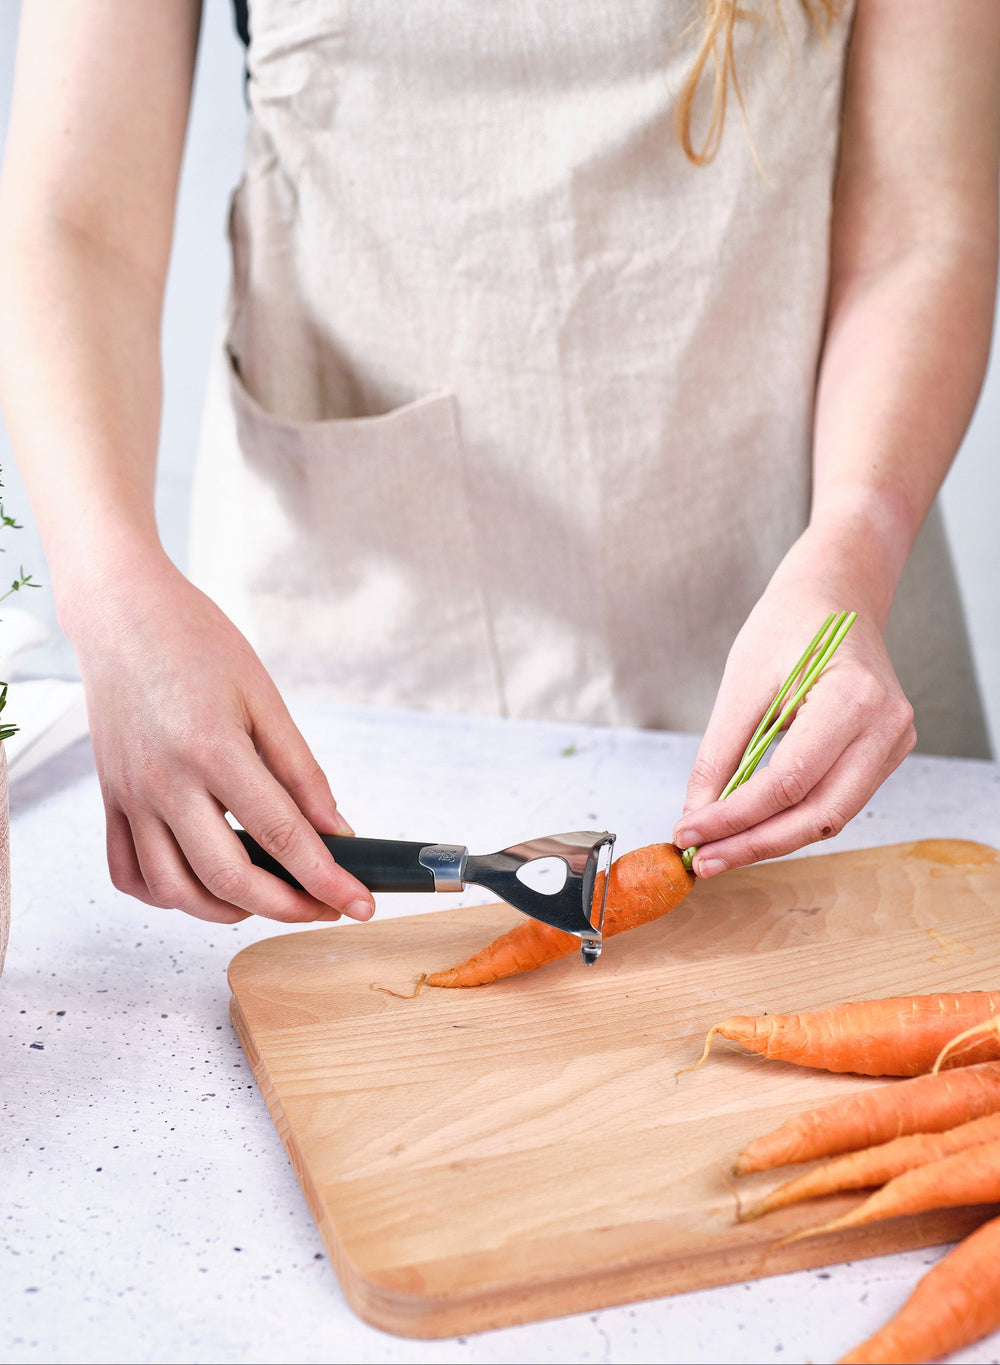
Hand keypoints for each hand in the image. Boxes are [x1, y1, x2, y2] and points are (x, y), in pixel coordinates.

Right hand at [71, 551, 375, 924]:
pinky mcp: (109, 800)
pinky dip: (167, 896)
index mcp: (212, 749)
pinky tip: (202, 885)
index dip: (326, 878)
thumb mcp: (263, 697)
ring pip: (174, 890)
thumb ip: (301, 770)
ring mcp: (130, 796)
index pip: (281, 835)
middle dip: (285, 907)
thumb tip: (338, 830)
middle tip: (323, 907)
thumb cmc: (196, 643)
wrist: (121, 612)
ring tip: (268, 898)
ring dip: (225, 911)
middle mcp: (164, 782)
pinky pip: (128, 872)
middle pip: (227, 878)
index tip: (360, 904)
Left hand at [672, 582, 915, 876]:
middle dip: (755, 844)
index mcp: (853, 699)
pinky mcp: (887, 751)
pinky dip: (793, 817)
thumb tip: (696, 814)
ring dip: (773, 838)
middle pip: (819, 814)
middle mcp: (886, 726)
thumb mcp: (741, 686)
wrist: (835, 592)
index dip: (734, 818)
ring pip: (832, 816)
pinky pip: (838, 799)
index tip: (688, 834)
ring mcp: (895, 741)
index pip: (788, 783)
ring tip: (719, 851)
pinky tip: (752, 825)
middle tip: (703, 861)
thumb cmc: (788, 625)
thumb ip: (719, 756)